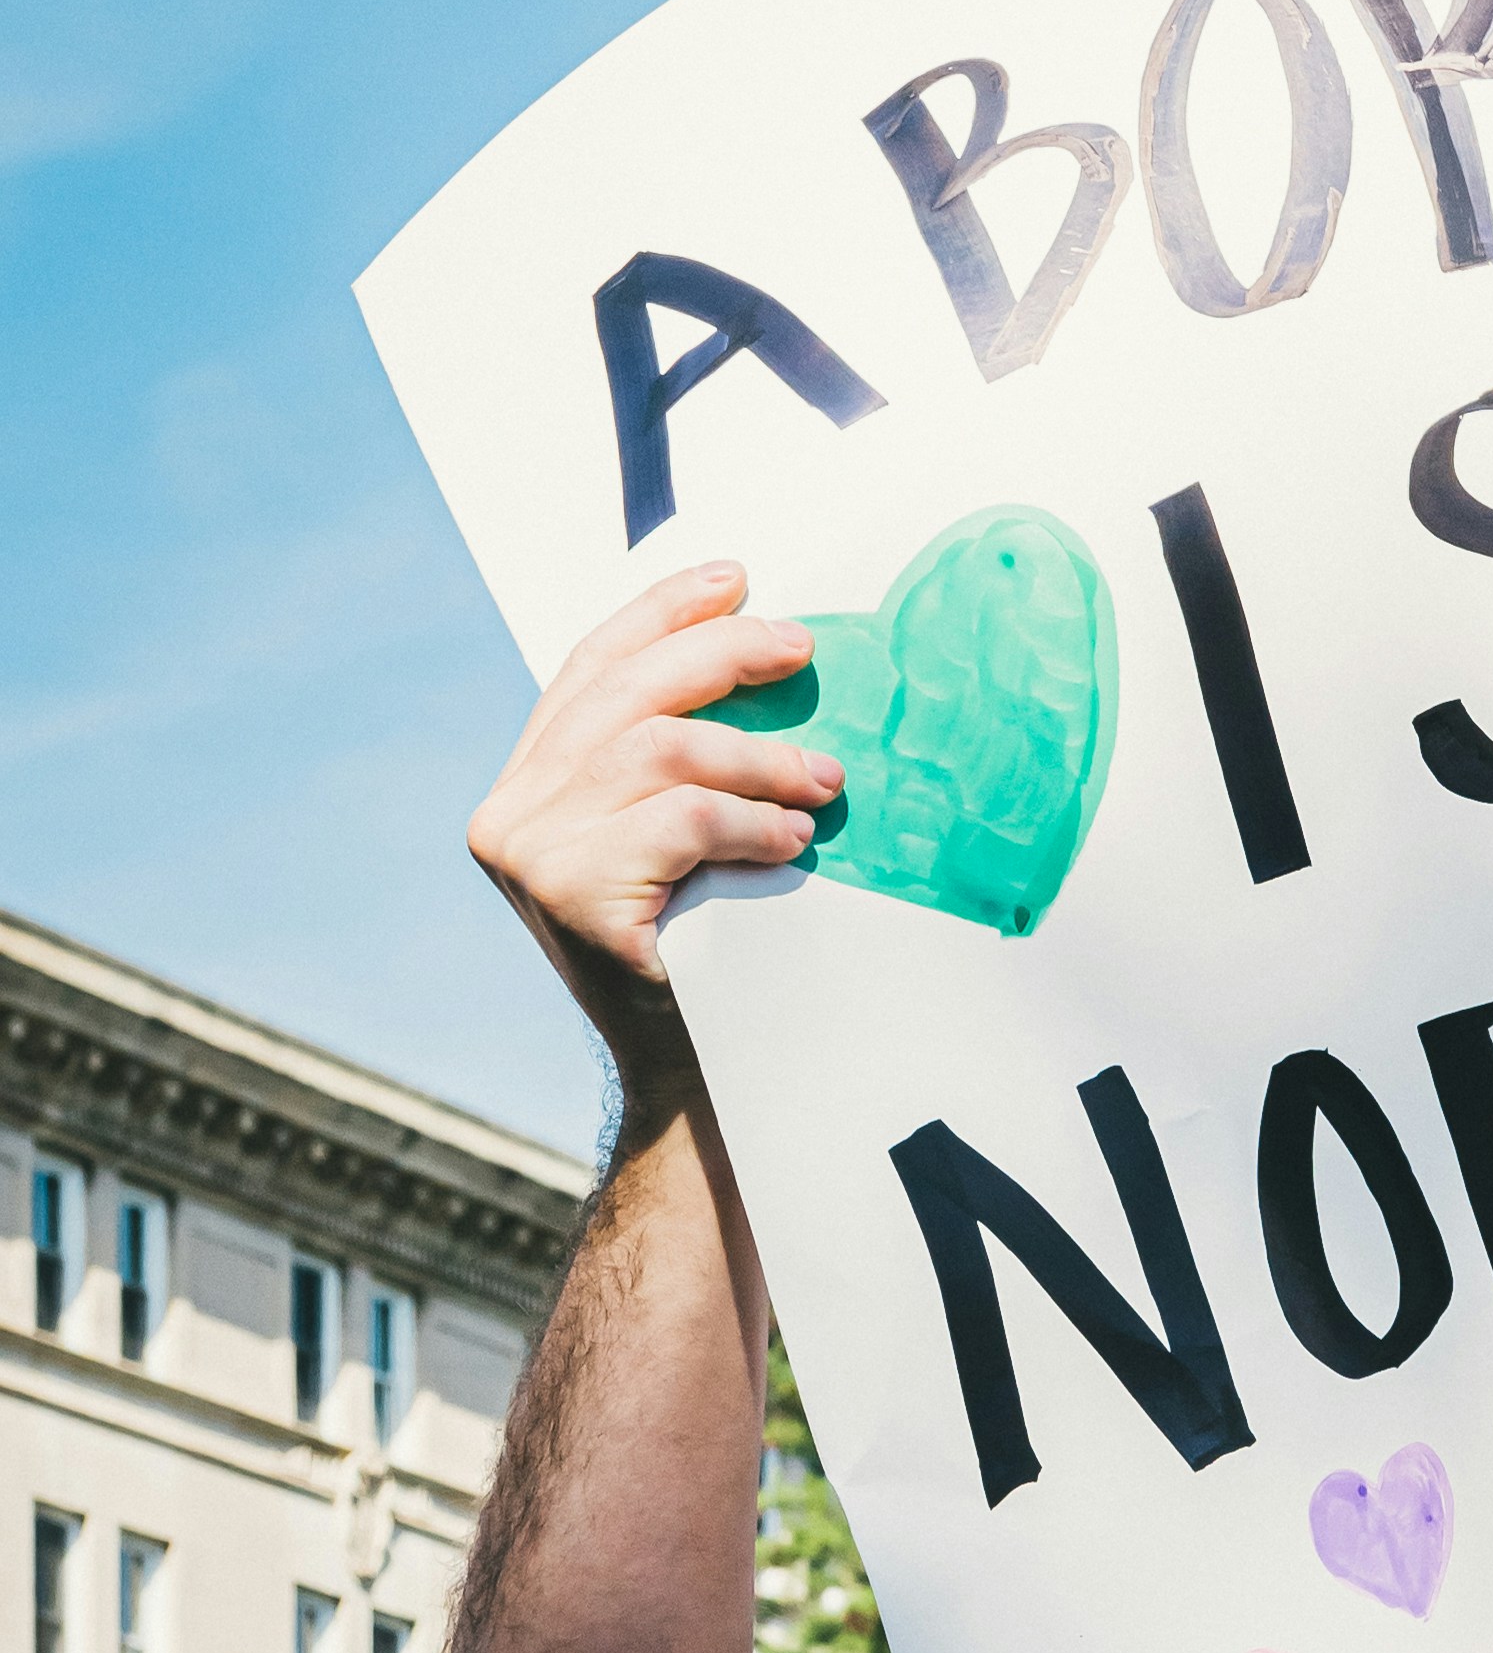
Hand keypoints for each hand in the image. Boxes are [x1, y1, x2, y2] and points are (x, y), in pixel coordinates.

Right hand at [466, 563, 837, 1035]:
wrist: (692, 1075)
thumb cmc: (704, 948)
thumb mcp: (681, 836)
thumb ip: (677, 759)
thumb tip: (755, 648)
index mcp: (529, 786)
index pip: (591, 669)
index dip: (662, 613)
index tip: (735, 577)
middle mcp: (509, 813)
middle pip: (623, 694)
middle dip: (720, 656)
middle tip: (801, 649)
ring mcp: (528, 855)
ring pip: (655, 751)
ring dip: (756, 757)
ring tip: (823, 780)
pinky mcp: (570, 897)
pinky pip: (679, 821)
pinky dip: (750, 820)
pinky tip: (792, 840)